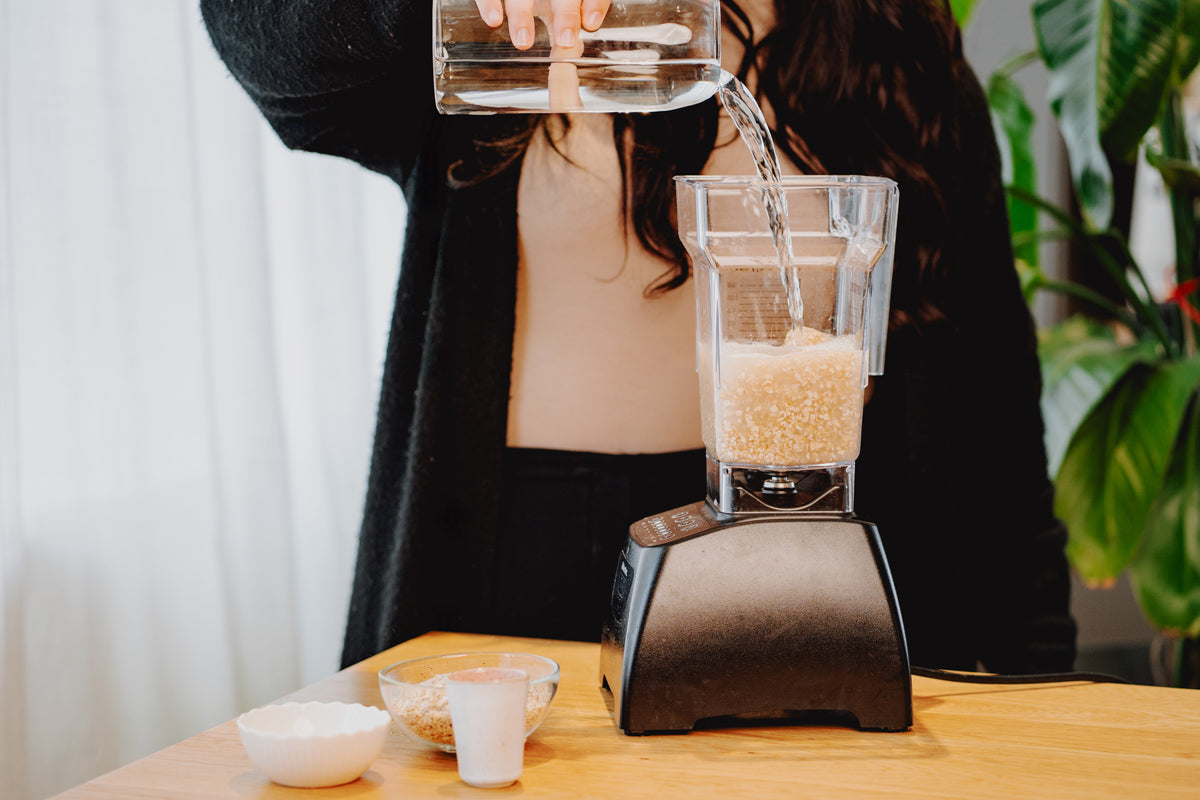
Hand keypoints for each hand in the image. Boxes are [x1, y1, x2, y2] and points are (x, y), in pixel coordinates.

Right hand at [474, 0, 611, 50]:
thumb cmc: (547, 1)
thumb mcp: (560, 4)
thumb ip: (573, 15)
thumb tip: (586, 33)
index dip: (593, 3)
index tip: (590, 23)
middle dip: (565, 14)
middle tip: (565, 40)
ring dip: (522, 15)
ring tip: (523, 42)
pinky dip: (489, 4)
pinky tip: (494, 20)